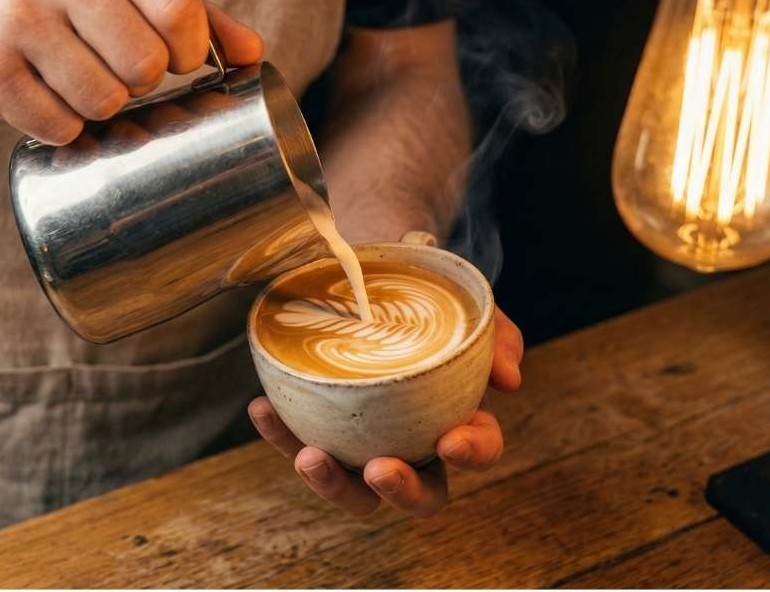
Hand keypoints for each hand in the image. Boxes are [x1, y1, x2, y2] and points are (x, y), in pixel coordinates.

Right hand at [0, 0, 262, 143]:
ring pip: (104, 102)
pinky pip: (58, 126)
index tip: (174, 60)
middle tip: (113, 70)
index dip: (189, 52)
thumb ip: (183, 7)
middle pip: (145, 66)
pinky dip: (60, 126)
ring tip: (74, 81)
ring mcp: (16, 17)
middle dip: (139, 83)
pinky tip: (42, 97)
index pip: (181, 11)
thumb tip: (251, 53)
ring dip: (99, 108)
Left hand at [250, 306, 523, 517]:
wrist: (376, 274)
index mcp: (460, 420)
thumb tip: (508, 379)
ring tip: (309, 456)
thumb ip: (496, 337)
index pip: (477, 449)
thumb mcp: (467, 308)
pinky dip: (280, 434)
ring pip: (353, 491)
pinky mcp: (321, 432)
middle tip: (380, 469)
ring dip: (332, 484)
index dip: (472, 453)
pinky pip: (299, 444)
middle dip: (401, 491)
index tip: (450, 441)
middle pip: (418, 495)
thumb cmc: (429, 302)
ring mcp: (365, 445)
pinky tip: (262, 408)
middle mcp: (414, 445)